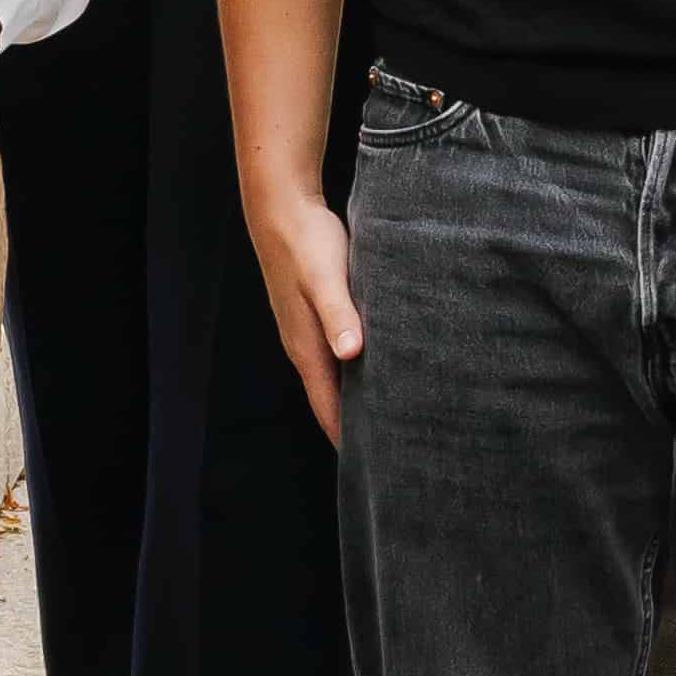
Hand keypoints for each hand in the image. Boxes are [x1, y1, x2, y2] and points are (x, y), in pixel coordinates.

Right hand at [245, 165, 367, 440]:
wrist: (281, 209)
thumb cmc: (306, 243)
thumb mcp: (325, 279)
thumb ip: (339, 316)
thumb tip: (351, 354)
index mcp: (307, 347)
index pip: (327, 407)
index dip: (348, 438)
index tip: (375, 467)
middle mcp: (305, 347)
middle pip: (331, 400)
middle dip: (358, 427)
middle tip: (394, 452)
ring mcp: (308, 332)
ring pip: (335, 379)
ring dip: (358, 400)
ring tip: (391, 421)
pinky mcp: (318, 314)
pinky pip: (338, 356)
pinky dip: (357, 373)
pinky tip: (379, 371)